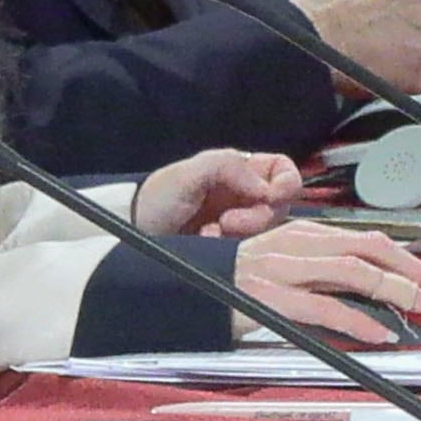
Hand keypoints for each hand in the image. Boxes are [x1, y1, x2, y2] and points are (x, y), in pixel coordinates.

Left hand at [130, 149, 300, 238]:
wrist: (134, 230)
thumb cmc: (158, 196)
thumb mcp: (190, 174)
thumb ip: (228, 168)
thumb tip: (267, 189)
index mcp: (241, 171)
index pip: (283, 171)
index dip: (286, 183)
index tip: (270, 197)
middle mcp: (246, 196)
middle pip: (280, 207)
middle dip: (257, 217)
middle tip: (227, 221)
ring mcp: (240, 224)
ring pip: (267, 232)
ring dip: (242, 234)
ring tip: (212, 231)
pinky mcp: (232, 249)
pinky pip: (249, 253)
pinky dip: (229, 248)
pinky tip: (207, 242)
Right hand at [229, 220, 420, 345]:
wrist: (191, 285)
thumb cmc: (240, 279)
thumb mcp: (286, 261)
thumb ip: (323, 268)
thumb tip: (372, 284)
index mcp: (305, 233)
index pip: (368, 239)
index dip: (406, 259)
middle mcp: (298, 245)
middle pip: (368, 249)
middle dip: (410, 273)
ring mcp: (285, 271)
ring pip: (353, 272)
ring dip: (393, 290)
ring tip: (417, 309)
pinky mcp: (273, 299)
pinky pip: (325, 307)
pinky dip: (357, 320)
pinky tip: (378, 332)